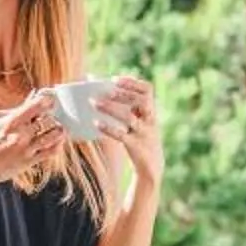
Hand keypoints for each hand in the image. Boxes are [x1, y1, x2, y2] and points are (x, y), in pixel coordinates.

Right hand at [0, 90, 65, 192]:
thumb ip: (14, 109)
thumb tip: (31, 98)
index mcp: (12, 121)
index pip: (36, 106)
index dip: (47, 101)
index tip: (51, 101)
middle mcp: (21, 134)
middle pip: (48, 120)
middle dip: (53, 117)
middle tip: (54, 117)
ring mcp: (27, 148)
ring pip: (54, 136)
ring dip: (59, 131)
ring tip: (59, 129)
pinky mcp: (29, 161)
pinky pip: (51, 152)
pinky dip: (58, 145)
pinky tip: (57, 142)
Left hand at [95, 75, 164, 189]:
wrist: (151, 166)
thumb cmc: (139, 138)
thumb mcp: (139, 122)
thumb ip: (128, 108)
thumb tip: (100, 92)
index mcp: (151, 111)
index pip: (148, 90)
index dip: (133, 83)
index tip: (115, 79)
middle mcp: (150, 120)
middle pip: (142, 101)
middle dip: (124, 93)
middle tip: (106, 90)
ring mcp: (144, 133)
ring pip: (129, 117)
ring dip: (111, 108)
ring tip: (94, 103)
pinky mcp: (136, 146)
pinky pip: (122, 136)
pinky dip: (108, 128)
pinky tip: (96, 123)